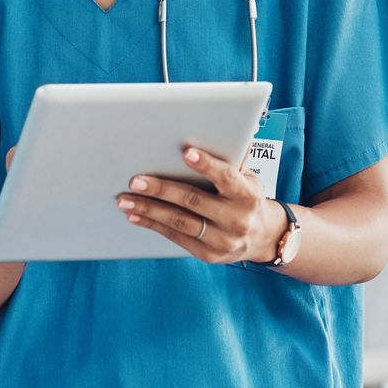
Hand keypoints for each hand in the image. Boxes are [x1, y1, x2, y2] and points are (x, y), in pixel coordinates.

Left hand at [119, 146, 283, 264]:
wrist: (261, 238)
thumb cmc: (247, 199)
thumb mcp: (249, 178)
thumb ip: (234, 160)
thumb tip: (224, 133)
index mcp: (248, 196)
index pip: (226, 178)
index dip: (206, 165)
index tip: (186, 152)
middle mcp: (236, 220)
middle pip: (193, 201)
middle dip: (161, 189)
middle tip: (136, 180)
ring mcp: (222, 240)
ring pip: (179, 221)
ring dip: (148, 209)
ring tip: (126, 200)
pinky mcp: (208, 254)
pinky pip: (175, 237)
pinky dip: (153, 225)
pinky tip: (136, 216)